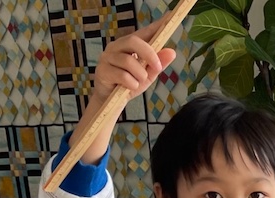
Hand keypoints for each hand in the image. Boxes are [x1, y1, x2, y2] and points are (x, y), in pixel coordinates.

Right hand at [71, 16, 176, 164]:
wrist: (113, 101)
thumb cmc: (130, 84)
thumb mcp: (148, 75)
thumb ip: (159, 63)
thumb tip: (172, 52)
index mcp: (129, 45)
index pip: (144, 32)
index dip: (156, 25)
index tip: (170, 18)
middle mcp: (117, 47)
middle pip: (134, 41)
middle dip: (149, 54)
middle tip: (158, 67)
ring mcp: (107, 57)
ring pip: (128, 61)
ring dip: (140, 75)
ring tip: (139, 82)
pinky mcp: (102, 70)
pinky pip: (122, 75)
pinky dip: (131, 84)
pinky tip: (130, 87)